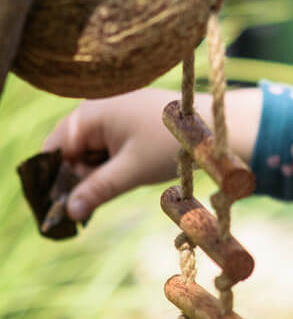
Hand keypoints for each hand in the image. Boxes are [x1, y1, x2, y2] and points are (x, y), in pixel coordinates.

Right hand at [43, 89, 180, 220]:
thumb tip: (66, 212)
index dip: (56, 179)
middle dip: (83, 176)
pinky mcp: (126, 117)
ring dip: (101, 169)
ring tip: (129, 172)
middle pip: (70, 151)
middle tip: (109, 189)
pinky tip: (134, 164)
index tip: (66, 207)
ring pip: (90, 150)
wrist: (212, 128)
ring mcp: (112, 109)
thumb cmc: (171, 145)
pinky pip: (107, 144)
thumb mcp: (131, 171)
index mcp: (90, 113)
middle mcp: (96, 106)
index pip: (53, 150)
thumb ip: (96, 190)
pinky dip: (114, 160)